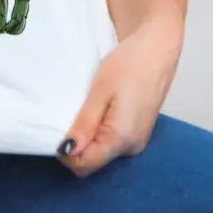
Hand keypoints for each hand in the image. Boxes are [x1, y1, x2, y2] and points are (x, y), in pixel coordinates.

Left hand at [56, 15, 183, 176]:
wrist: (157, 48)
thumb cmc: (129, 65)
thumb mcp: (100, 91)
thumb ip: (85, 124)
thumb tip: (67, 152)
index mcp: (122, 138)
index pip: (84, 165)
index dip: (65, 152)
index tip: (55, 128)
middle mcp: (132, 146)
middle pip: (93, 160)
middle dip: (76, 145)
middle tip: (70, 113)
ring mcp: (137, 140)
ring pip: (102, 150)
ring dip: (87, 136)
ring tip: (84, 107)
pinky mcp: (138, 131)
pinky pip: (112, 140)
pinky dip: (99, 130)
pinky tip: (97, 109)